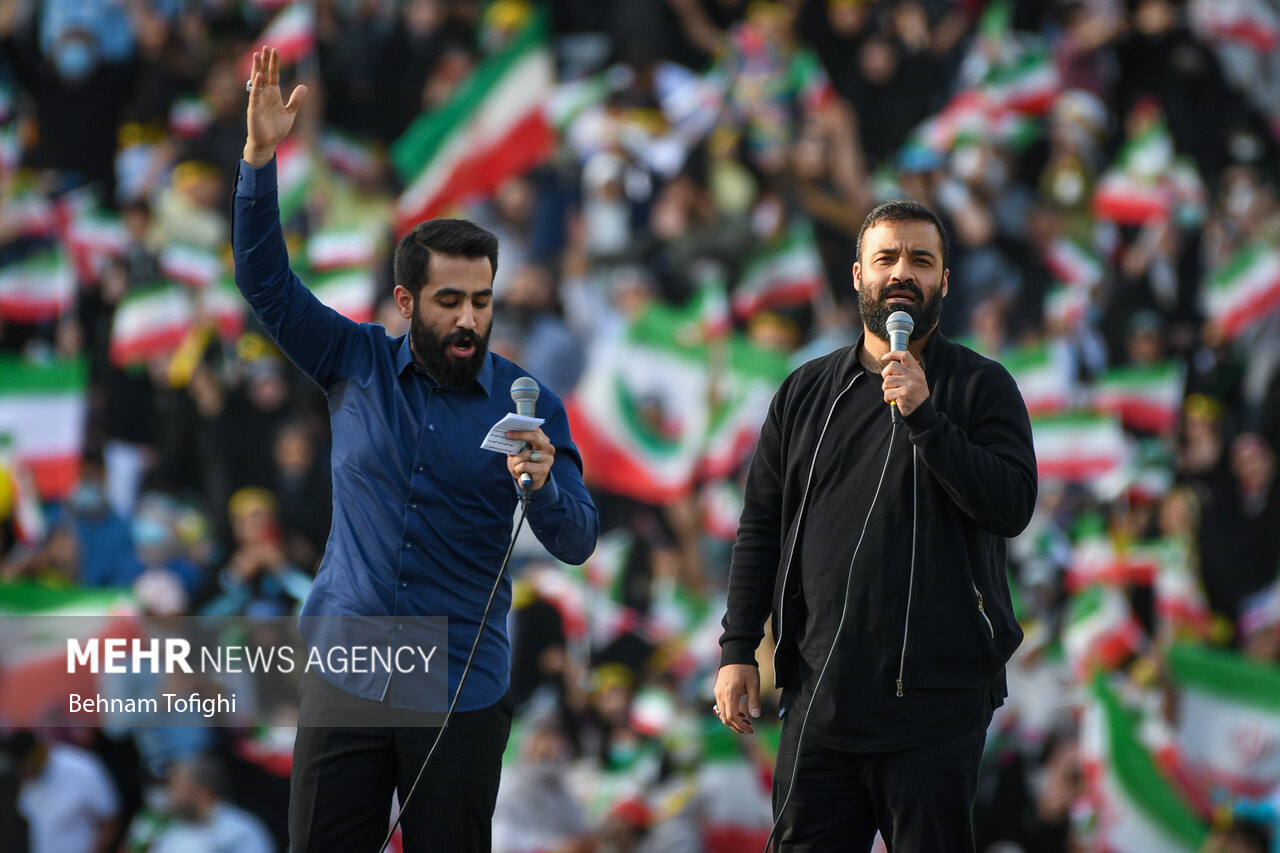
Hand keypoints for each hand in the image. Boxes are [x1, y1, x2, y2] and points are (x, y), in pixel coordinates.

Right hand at [243, 46, 307, 167]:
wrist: (268, 143)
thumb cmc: (277, 128)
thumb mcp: (290, 113)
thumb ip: (296, 100)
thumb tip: (304, 85)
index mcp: (273, 94)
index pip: (273, 74)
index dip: (274, 63)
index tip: (275, 50)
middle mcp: (265, 94)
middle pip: (265, 73)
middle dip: (265, 61)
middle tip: (267, 47)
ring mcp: (258, 100)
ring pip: (257, 80)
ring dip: (257, 68)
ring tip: (258, 54)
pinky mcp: (254, 108)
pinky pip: (255, 94)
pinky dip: (257, 85)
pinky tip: (259, 76)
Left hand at [506, 428, 553, 490]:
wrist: (531, 483)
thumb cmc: (524, 465)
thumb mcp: (520, 453)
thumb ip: (517, 445)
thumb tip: (507, 436)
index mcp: (544, 442)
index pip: (535, 431)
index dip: (523, 429)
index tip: (509, 430)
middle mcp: (549, 449)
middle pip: (535, 437)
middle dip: (520, 435)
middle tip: (507, 436)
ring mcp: (548, 460)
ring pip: (525, 454)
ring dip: (514, 461)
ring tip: (514, 467)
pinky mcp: (544, 470)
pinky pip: (523, 466)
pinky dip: (517, 469)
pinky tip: (520, 474)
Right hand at [713, 663, 760, 734]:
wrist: (735, 653)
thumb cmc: (746, 668)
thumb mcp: (754, 684)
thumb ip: (754, 701)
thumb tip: (756, 716)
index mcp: (729, 694)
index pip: (732, 717)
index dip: (741, 726)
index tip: (751, 730)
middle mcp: (720, 695)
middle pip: (725, 718)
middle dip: (737, 726)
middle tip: (749, 729)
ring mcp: (717, 692)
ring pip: (722, 713)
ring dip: (733, 720)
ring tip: (746, 721)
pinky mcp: (717, 690)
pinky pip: (720, 706)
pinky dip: (729, 712)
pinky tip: (739, 712)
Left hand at [880, 349, 928, 416]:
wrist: (923, 414)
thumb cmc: (916, 397)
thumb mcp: (916, 381)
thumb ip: (907, 372)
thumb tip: (890, 363)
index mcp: (917, 371)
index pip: (905, 355)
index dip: (893, 354)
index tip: (884, 357)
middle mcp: (914, 376)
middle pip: (892, 366)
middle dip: (886, 375)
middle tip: (888, 383)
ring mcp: (910, 385)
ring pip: (887, 381)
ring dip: (886, 389)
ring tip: (893, 394)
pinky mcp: (903, 394)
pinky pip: (887, 393)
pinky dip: (888, 399)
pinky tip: (894, 401)